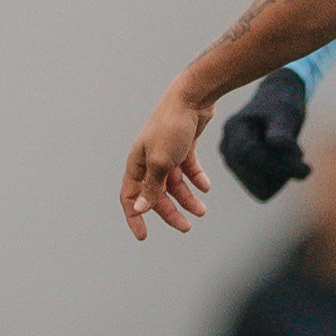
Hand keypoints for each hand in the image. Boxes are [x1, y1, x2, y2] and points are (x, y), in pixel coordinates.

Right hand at [121, 88, 214, 239]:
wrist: (192, 99)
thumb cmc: (171, 128)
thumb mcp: (161, 162)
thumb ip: (152, 187)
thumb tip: (140, 208)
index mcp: (136, 164)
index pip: (130, 196)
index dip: (135, 216)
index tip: (143, 236)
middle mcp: (149, 160)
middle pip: (156, 194)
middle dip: (170, 212)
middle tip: (187, 227)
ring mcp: (166, 154)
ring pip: (175, 185)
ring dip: (188, 199)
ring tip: (202, 211)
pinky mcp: (183, 147)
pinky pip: (188, 170)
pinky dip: (197, 180)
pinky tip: (206, 187)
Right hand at [216, 70, 311, 201]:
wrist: (277, 104)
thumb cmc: (282, 105)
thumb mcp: (286, 112)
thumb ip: (281, 128)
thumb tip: (277, 143)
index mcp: (233, 129)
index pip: (251, 155)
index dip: (281, 164)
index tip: (307, 168)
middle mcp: (227, 149)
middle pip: (254, 175)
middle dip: (283, 170)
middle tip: (301, 154)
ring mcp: (232, 163)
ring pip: (260, 188)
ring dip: (282, 176)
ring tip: (291, 155)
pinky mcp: (243, 175)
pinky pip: (263, 191)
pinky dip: (279, 180)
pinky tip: (284, 163)